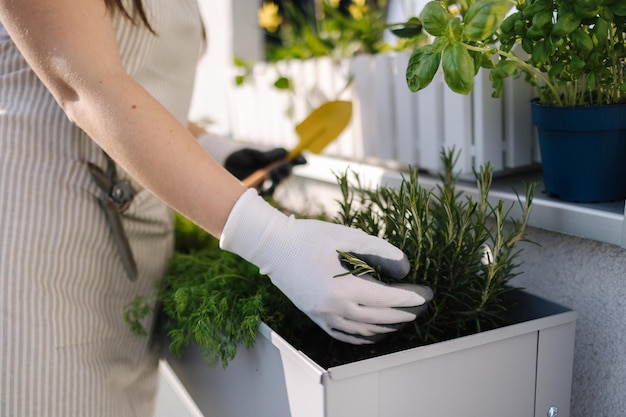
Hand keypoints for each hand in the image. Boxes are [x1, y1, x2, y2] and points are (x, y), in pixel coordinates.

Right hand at [220, 189, 427, 344]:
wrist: (271, 246)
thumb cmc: (307, 237)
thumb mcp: (346, 236)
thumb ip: (378, 250)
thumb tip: (404, 266)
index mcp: (341, 288)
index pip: (386, 299)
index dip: (409, 298)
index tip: (426, 294)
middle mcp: (333, 308)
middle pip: (379, 317)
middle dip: (405, 313)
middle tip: (422, 305)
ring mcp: (323, 316)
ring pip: (364, 330)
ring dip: (388, 326)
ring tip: (404, 318)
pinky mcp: (315, 317)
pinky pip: (344, 335)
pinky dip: (364, 336)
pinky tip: (375, 332)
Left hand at [224, 148, 305, 194]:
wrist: (221, 164)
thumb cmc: (238, 155)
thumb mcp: (252, 153)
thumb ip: (267, 155)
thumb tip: (285, 153)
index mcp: (274, 162)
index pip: (290, 162)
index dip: (299, 161)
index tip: (304, 159)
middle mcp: (271, 173)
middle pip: (285, 174)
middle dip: (286, 170)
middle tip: (282, 166)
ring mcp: (264, 184)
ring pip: (276, 185)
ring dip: (276, 179)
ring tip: (270, 172)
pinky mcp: (255, 192)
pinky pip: (265, 193)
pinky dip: (267, 189)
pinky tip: (264, 183)